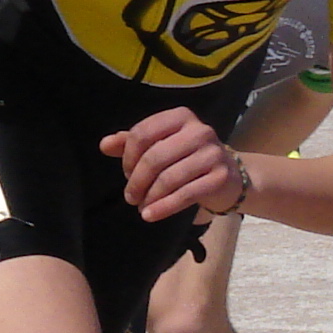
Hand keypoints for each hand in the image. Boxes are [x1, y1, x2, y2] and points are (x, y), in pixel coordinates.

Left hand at [100, 107, 242, 222]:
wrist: (227, 176)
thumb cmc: (186, 158)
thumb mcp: (160, 145)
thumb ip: (131, 143)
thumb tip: (104, 145)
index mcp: (180, 117)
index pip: (142, 133)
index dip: (128, 157)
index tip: (126, 174)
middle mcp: (199, 130)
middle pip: (154, 157)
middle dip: (137, 181)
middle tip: (130, 197)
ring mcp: (212, 153)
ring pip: (169, 178)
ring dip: (150, 197)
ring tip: (141, 207)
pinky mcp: (220, 176)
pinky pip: (186, 194)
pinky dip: (164, 208)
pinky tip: (150, 215)